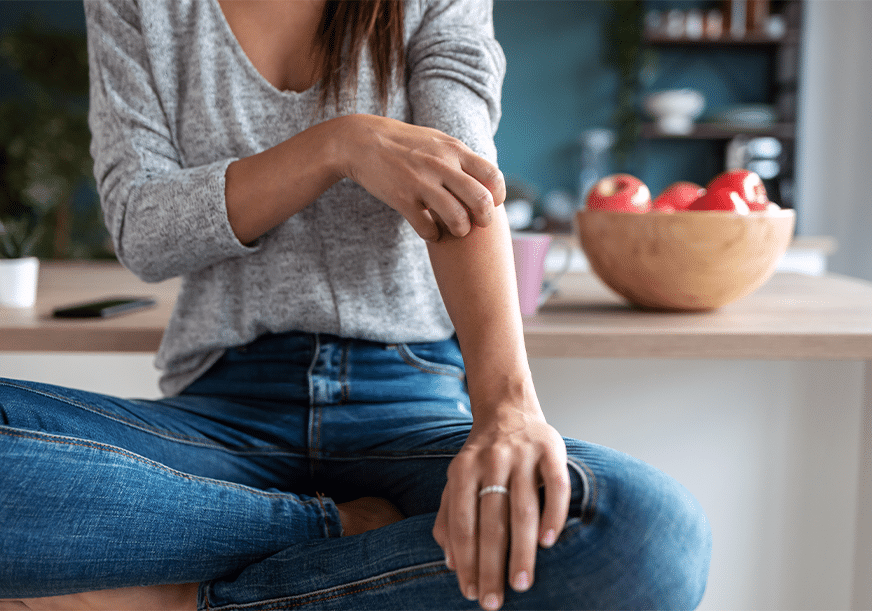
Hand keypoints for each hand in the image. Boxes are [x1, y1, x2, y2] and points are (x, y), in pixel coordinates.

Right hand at [337, 114, 505, 241]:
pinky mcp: (402, 200)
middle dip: (485, 219)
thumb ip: (462, 158)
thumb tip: (488, 179)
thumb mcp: (437, 141)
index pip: (492, 175)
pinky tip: (430, 231)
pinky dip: (433, 235)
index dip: (498, 195)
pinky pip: (427, 229)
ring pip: (457, 218)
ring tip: (455, 229)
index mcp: (454, 150)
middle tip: (478, 223)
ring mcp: (421, 183)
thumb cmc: (404, 143)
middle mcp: (441, 165)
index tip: (492, 203)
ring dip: (460, 230)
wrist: (361, 141)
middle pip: (481, 200)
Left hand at [432, 402, 570, 609]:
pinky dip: (553, 515)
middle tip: (494, 601)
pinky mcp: (552, 449)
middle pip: (491, 521)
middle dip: (492, 565)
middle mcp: (491, 461)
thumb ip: (448, 518)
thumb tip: (451, 563)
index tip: (470, 593)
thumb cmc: (481, 456)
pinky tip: (548, 543)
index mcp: (463, 470)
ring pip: (522, 509)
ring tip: (521, 583)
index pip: (462, 522)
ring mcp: (522, 454)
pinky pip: (556, 486)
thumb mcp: (457, 480)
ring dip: (522, 550)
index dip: (466, 560)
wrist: (508, 409)